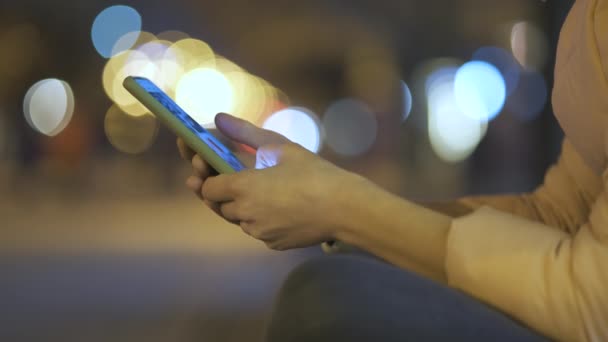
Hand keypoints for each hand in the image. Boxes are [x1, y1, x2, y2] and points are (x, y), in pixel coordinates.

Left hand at [178, 113, 364, 249]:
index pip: (208, 187)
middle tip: (230, 179)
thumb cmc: (313, 172)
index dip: (207, 178)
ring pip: (238, 220)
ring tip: (259, 191)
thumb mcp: (279, 145)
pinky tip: (277, 206)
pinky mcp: (272, 243)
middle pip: (219, 206)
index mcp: (242, 187)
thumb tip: (218, 118)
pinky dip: (260, 219)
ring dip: (241, 207)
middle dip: (220, 193)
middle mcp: (245, 213)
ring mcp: (259, 232)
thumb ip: (244, 132)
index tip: (212, 169)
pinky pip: (258, 230)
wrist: (344, 208)